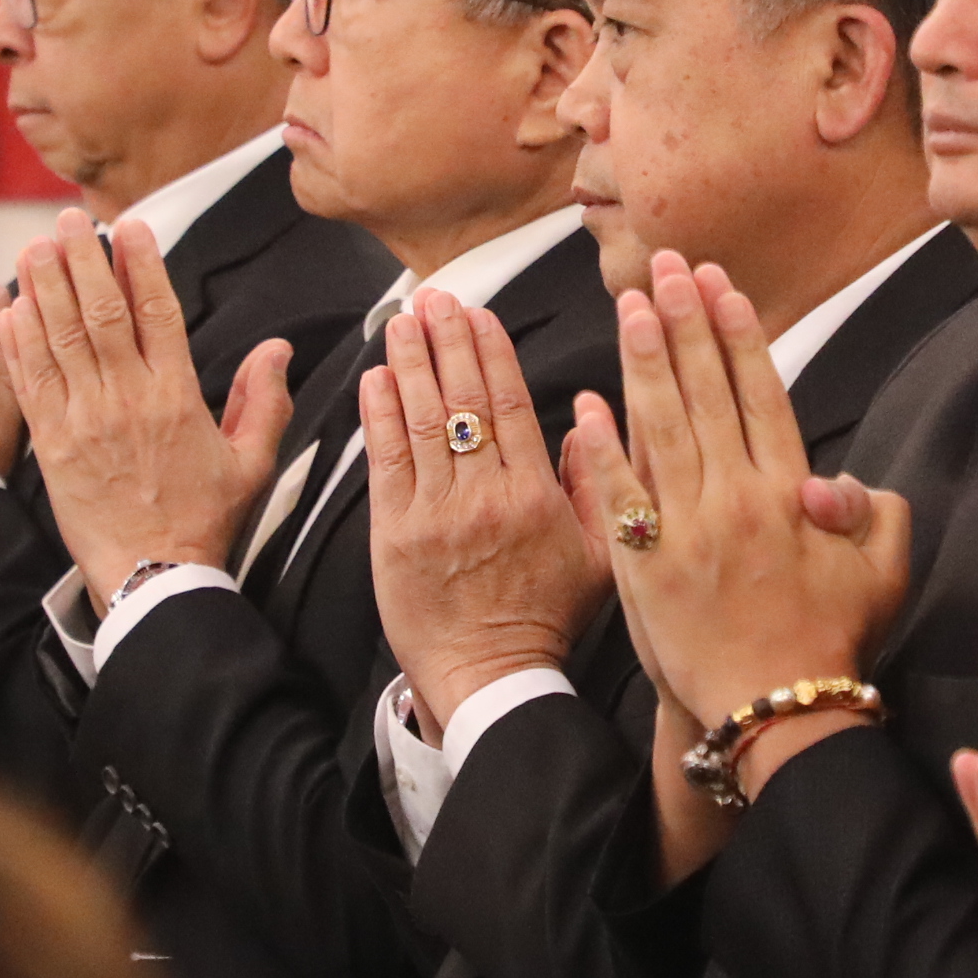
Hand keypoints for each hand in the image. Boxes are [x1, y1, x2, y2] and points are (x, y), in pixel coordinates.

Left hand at [1, 223, 294, 606]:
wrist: (151, 576)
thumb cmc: (202, 520)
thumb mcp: (251, 463)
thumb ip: (264, 401)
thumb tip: (279, 348)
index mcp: (176, 398)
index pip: (158, 314)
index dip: (141, 265)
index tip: (129, 227)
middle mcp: (126, 401)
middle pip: (100, 315)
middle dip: (82, 261)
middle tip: (68, 220)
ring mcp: (83, 421)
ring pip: (59, 339)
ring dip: (44, 288)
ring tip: (34, 246)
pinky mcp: (50, 444)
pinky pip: (30, 382)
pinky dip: (17, 342)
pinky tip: (9, 307)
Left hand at [361, 293, 605, 729]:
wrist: (490, 679)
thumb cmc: (546, 621)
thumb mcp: (600, 557)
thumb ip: (597, 484)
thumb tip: (588, 420)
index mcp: (535, 495)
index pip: (509, 405)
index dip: (491, 352)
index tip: (480, 315)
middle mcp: (485, 496)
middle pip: (464, 400)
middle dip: (447, 341)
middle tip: (435, 298)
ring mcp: (437, 513)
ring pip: (423, 421)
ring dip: (410, 364)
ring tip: (402, 321)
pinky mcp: (395, 535)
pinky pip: (387, 462)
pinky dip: (381, 415)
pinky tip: (377, 378)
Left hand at [563, 252, 908, 762]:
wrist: (771, 712)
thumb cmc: (830, 644)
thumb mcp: (881, 574)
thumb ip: (875, 513)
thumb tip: (840, 477)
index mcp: (792, 493)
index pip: (762, 394)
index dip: (740, 336)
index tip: (722, 287)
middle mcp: (737, 497)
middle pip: (707, 391)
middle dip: (687, 322)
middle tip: (667, 266)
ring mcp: (686, 527)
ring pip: (661, 425)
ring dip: (644, 360)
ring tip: (630, 305)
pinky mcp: (644, 562)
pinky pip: (617, 491)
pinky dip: (601, 446)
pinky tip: (585, 403)